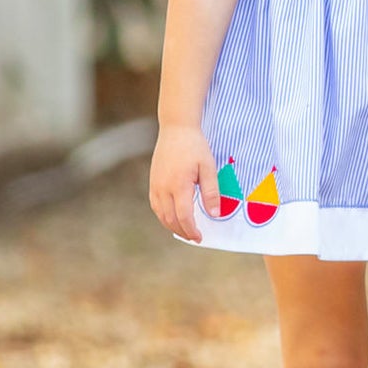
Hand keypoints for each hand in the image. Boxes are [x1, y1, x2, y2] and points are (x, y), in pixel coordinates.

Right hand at [148, 126, 217, 242]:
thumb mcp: (209, 167)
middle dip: (183, 231)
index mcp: (179, 185)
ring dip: (172, 226)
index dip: (191, 230)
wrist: (176, 129)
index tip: (200, 237)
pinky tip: (174, 218)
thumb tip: (214, 214)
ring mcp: (155, 186)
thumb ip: (211, 192)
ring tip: (186, 230)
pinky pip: (156, 206)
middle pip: (170, 219)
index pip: (183, 216)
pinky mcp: (153, 182)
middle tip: (195, 237)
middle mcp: (163, 188)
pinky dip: (164, 216)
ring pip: (161, 215)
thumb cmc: (195, 147)